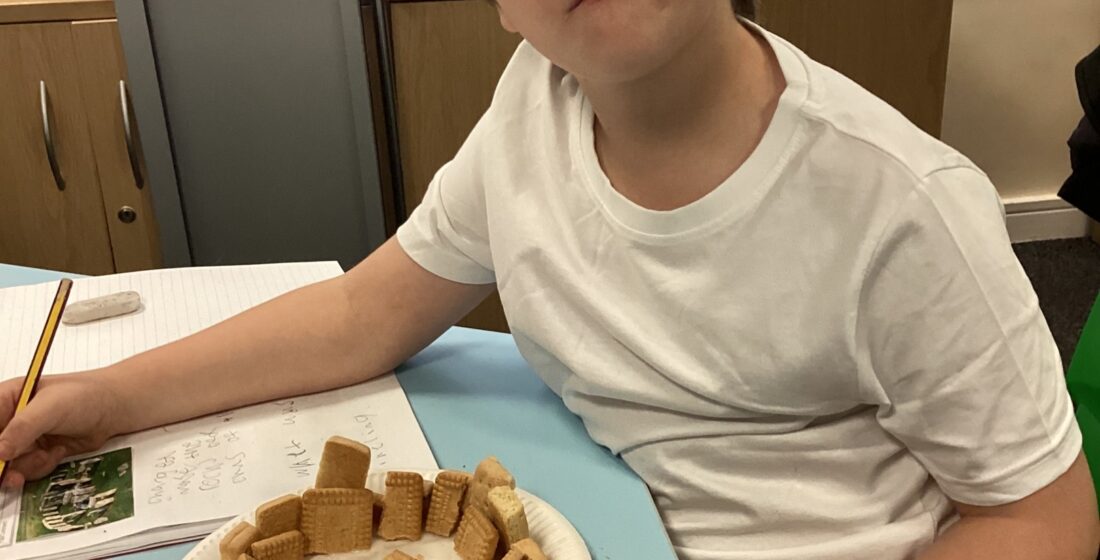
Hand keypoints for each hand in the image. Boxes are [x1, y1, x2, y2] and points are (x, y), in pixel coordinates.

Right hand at [0, 371, 122, 487]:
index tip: (0, 457)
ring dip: (24, 467)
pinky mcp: (36, 454)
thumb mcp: (52, 407)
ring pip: (6, 466)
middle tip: (12, 474)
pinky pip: (26, 471)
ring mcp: (22, 440)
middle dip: (2, 465)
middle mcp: (9, 421)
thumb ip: (24, 427)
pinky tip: (57, 453)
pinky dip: (40, 468)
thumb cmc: (85, 396)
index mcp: (4, 400)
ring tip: (45, 456)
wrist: (115, 409)